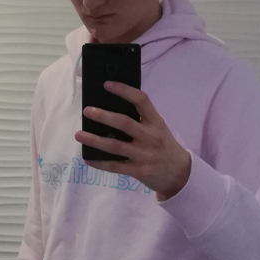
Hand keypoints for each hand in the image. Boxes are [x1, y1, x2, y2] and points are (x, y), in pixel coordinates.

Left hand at [76, 81, 191, 199]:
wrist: (180, 174)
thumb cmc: (164, 146)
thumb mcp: (159, 129)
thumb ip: (141, 120)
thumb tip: (110, 108)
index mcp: (156, 122)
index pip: (141, 100)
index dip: (124, 90)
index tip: (107, 84)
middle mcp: (151, 137)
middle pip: (124, 123)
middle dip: (104, 116)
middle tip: (87, 110)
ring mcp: (145, 155)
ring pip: (115, 146)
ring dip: (94, 140)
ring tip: (79, 134)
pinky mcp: (139, 171)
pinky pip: (115, 166)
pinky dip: (99, 162)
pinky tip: (87, 158)